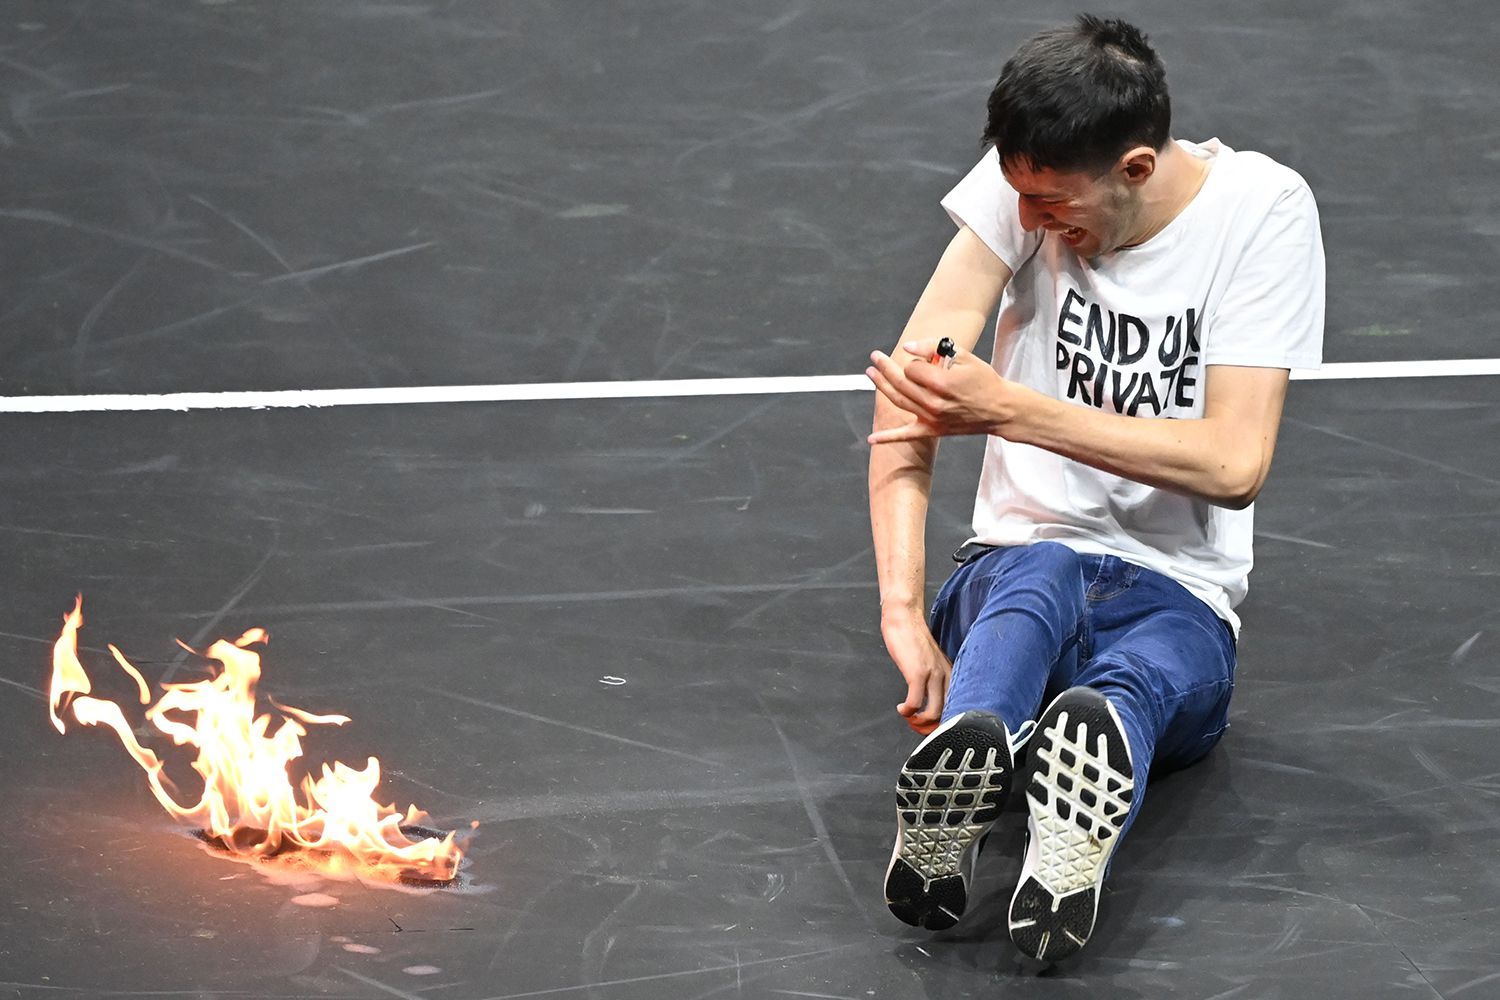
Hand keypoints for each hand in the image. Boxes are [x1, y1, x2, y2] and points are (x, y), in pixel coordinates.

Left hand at [865, 340, 1024, 444]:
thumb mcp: (964, 356)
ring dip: (881, 387)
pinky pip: (906, 435)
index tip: (926, 361)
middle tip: (875, 357)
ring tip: (871, 374)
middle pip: (901, 383)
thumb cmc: (984, 381)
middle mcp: (933, 402)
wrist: (1000, 409)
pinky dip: (888, 438)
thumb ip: (934, 347)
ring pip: (899, 401)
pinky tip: (871, 439)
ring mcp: (931, 418)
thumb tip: (907, 348)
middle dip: (885, 368)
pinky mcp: (933, 430)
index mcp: (941, 383)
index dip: (915, 361)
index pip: (912, 369)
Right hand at [881, 611, 951, 734]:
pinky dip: (907, 711)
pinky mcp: (917, 673)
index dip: (943, 721)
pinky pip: (915, 703)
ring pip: (933, 712)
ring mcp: (933, 674)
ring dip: (919, 722)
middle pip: (948, 713)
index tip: (929, 726)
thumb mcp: (929, 660)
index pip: (956, 705)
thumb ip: (933, 676)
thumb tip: (928, 697)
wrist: (904, 618)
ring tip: (909, 718)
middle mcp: (946, 675)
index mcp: (950, 673)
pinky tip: (901, 708)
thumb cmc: (912, 638)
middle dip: (932, 727)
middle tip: (917, 727)